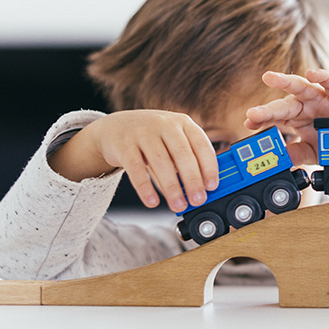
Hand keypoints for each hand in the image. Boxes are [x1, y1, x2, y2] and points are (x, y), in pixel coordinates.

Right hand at [48, 110, 218, 211]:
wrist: (116, 128)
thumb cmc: (153, 138)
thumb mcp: (173, 140)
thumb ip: (186, 160)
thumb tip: (199, 189)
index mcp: (183, 122)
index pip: (201, 144)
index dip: (209, 167)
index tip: (212, 186)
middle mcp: (164, 124)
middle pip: (182, 154)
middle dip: (192, 181)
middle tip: (198, 200)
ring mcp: (143, 133)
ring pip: (160, 162)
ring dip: (172, 188)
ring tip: (178, 205)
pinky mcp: (124, 145)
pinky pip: (136, 169)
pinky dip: (145, 188)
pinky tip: (152, 202)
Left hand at [244, 69, 328, 164]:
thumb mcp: (313, 152)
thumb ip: (297, 155)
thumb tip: (281, 159)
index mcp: (296, 120)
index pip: (274, 118)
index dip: (261, 120)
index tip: (249, 124)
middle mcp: (305, 107)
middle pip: (284, 106)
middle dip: (268, 110)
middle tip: (252, 113)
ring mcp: (321, 100)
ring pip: (302, 88)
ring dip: (285, 81)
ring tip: (270, 77)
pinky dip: (323, 77)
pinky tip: (312, 73)